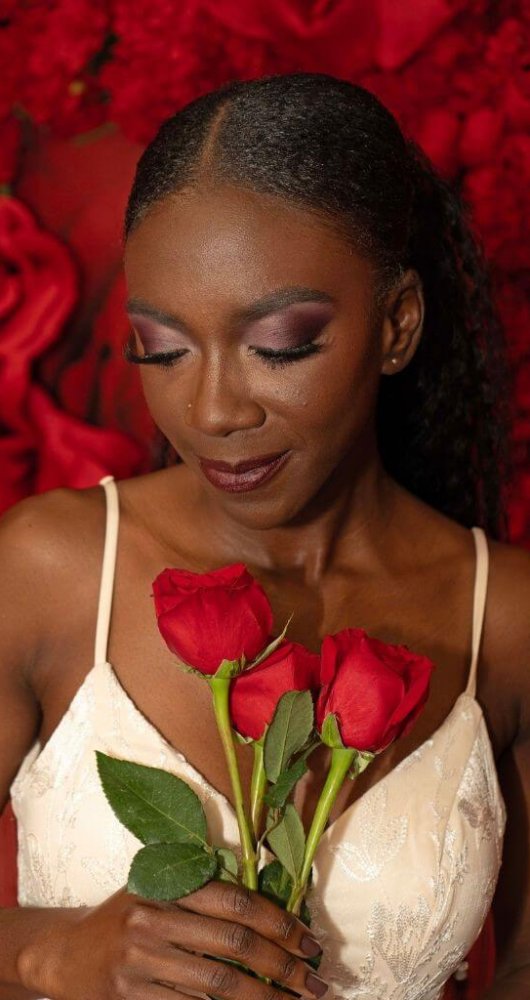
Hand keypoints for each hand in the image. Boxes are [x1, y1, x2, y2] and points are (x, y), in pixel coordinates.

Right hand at [18, 882, 327, 999]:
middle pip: (234, 944)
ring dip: (266, 998)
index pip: (236, 901)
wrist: (67, 954)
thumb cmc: (128, 917)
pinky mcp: (131, 998)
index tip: (309, 942)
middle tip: (316, 982)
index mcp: (166, 884)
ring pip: (219, 985)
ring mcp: (139, 962)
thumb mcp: (160, 890)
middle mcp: (152, 919)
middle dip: (283, 966)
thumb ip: (206, 893)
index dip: (279, 922)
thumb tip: (278, 913)